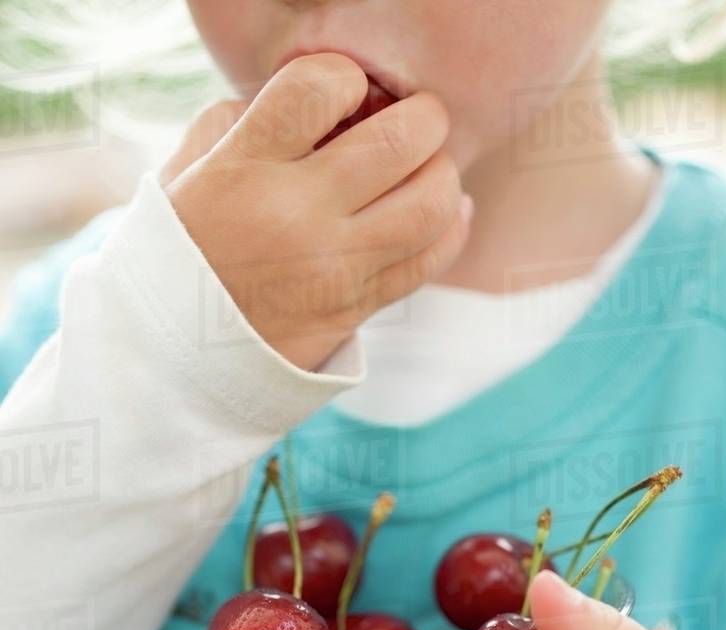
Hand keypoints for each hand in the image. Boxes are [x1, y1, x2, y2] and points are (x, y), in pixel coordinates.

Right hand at [163, 53, 471, 370]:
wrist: (171, 353)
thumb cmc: (181, 250)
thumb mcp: (187, 171)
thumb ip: (245, 123)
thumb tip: (317, 109)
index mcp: (244, 167)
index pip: (322, 87)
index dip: (345, 76)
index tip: (340, 92)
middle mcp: (296, 216)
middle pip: (400, 141)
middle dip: (420, 116)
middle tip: (413, 119)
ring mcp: (334, 268)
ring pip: (431, 202)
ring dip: (442, 172)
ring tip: (426, 167)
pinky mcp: (356, 308)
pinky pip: (430, 259)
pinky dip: (451, 225)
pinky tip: (445, 209)